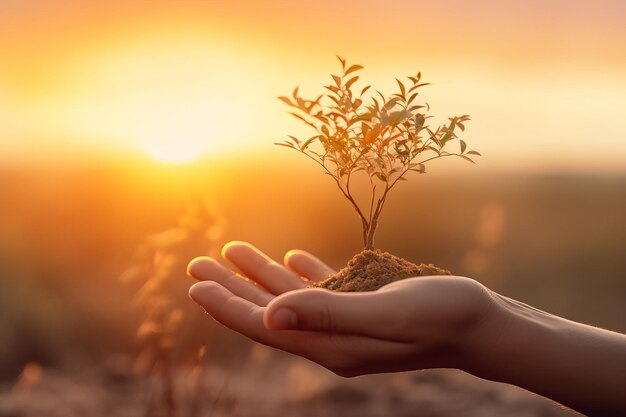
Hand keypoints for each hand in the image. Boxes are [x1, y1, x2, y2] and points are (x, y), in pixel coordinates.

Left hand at [186, 241, 492, 376]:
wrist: (481, 323)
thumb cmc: (440, 314)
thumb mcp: (384, 310)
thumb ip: (327, 313)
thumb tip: (270, 315)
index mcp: (331, 346)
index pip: (266, 327)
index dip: (228, 307)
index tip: (195, 285)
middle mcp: (332, 338)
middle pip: (269, 313)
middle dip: (231, 290)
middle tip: (196, 264)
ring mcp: (347, 324)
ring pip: (291, 298)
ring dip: (259, 275)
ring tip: (230, 251)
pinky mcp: (364, 307)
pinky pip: (323, 291)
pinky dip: (301, 275)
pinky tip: (289, 259)